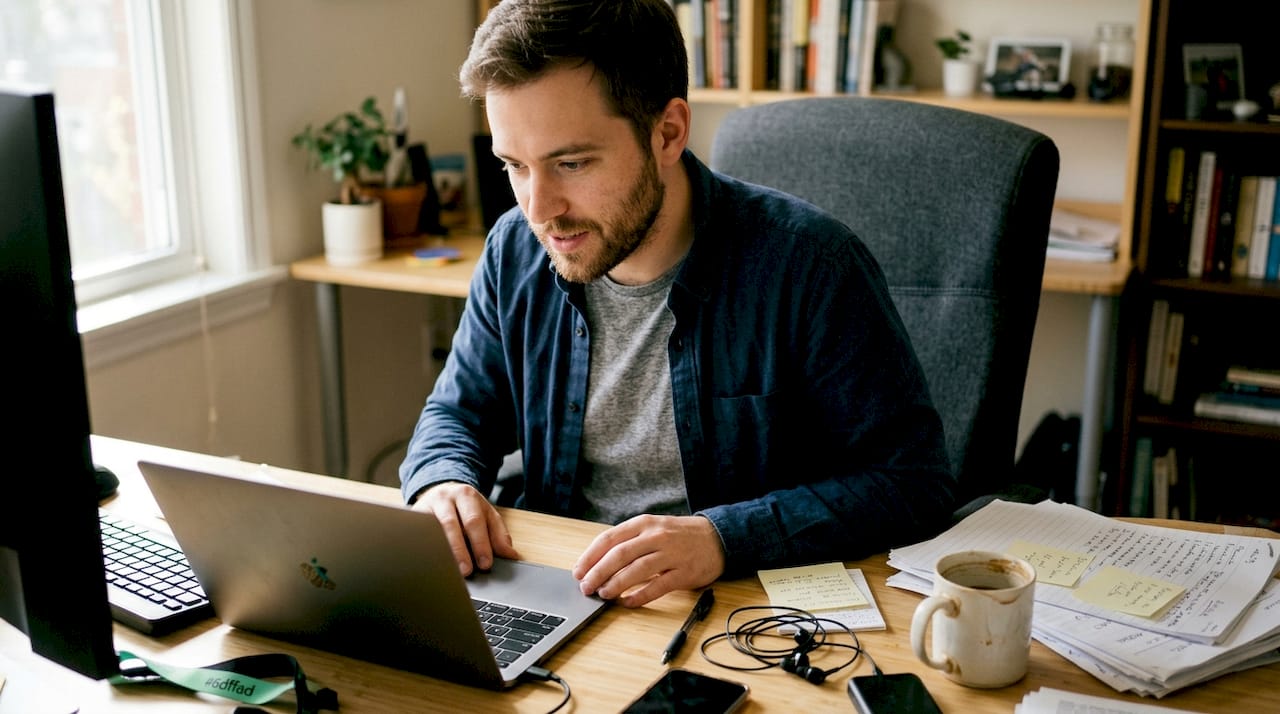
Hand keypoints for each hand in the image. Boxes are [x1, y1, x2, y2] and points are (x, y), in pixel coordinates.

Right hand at [411, 481, 519, 575]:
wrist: (440, 491)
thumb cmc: (466, 509)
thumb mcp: (486, 515)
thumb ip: (499, 534)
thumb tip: (511, 555)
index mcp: (466, 495)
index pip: (474, 520)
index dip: (481, 543)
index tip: (485, 563)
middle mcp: (444, 498)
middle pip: (451, 524)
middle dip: (460, 550)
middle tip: (466, 570)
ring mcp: (426, 506)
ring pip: (431, 529)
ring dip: (441, 551)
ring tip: (448, 570)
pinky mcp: (412, 516)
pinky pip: (417, 533)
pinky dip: (424, 548)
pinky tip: (430, 562)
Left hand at [571, 514, 725, 606]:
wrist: (718, 537)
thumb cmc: (679, 536)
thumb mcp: (653, 529)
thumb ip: (629, 542)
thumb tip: (598, 564)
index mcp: (644, 524)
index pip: (609, 538)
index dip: (590, 556)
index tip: (578, 571)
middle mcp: (656, 536)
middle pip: (619, 554)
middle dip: (598, 572)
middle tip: (586, 587)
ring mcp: (671, 554)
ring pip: (636, 570)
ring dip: (616, 584)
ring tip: (603, 594)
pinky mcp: (684, 572)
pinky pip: (657, 586)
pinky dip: (639, 596)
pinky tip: (627, 602)